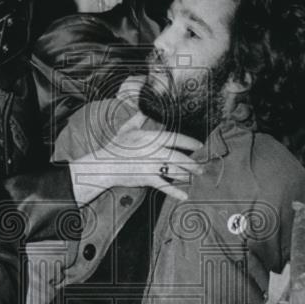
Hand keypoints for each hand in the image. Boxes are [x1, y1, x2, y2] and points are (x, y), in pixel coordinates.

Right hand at [69, 111, 202, 203]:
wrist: (103, 165)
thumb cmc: (115, 146)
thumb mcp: (127, 129)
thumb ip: (138, 118)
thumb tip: (143, 108)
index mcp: (150, 138)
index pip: (175, 139)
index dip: (190, 142)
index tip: (200, 145)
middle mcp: (153, 151)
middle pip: (179, 157)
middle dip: (193, 164)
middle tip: (201, 168)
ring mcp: (150, 165)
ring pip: (174, 171)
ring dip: (186, 175)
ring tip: (192, 177)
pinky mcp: (146, 178)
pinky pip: (164, 186)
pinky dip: (175, 192)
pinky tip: (184, 196)